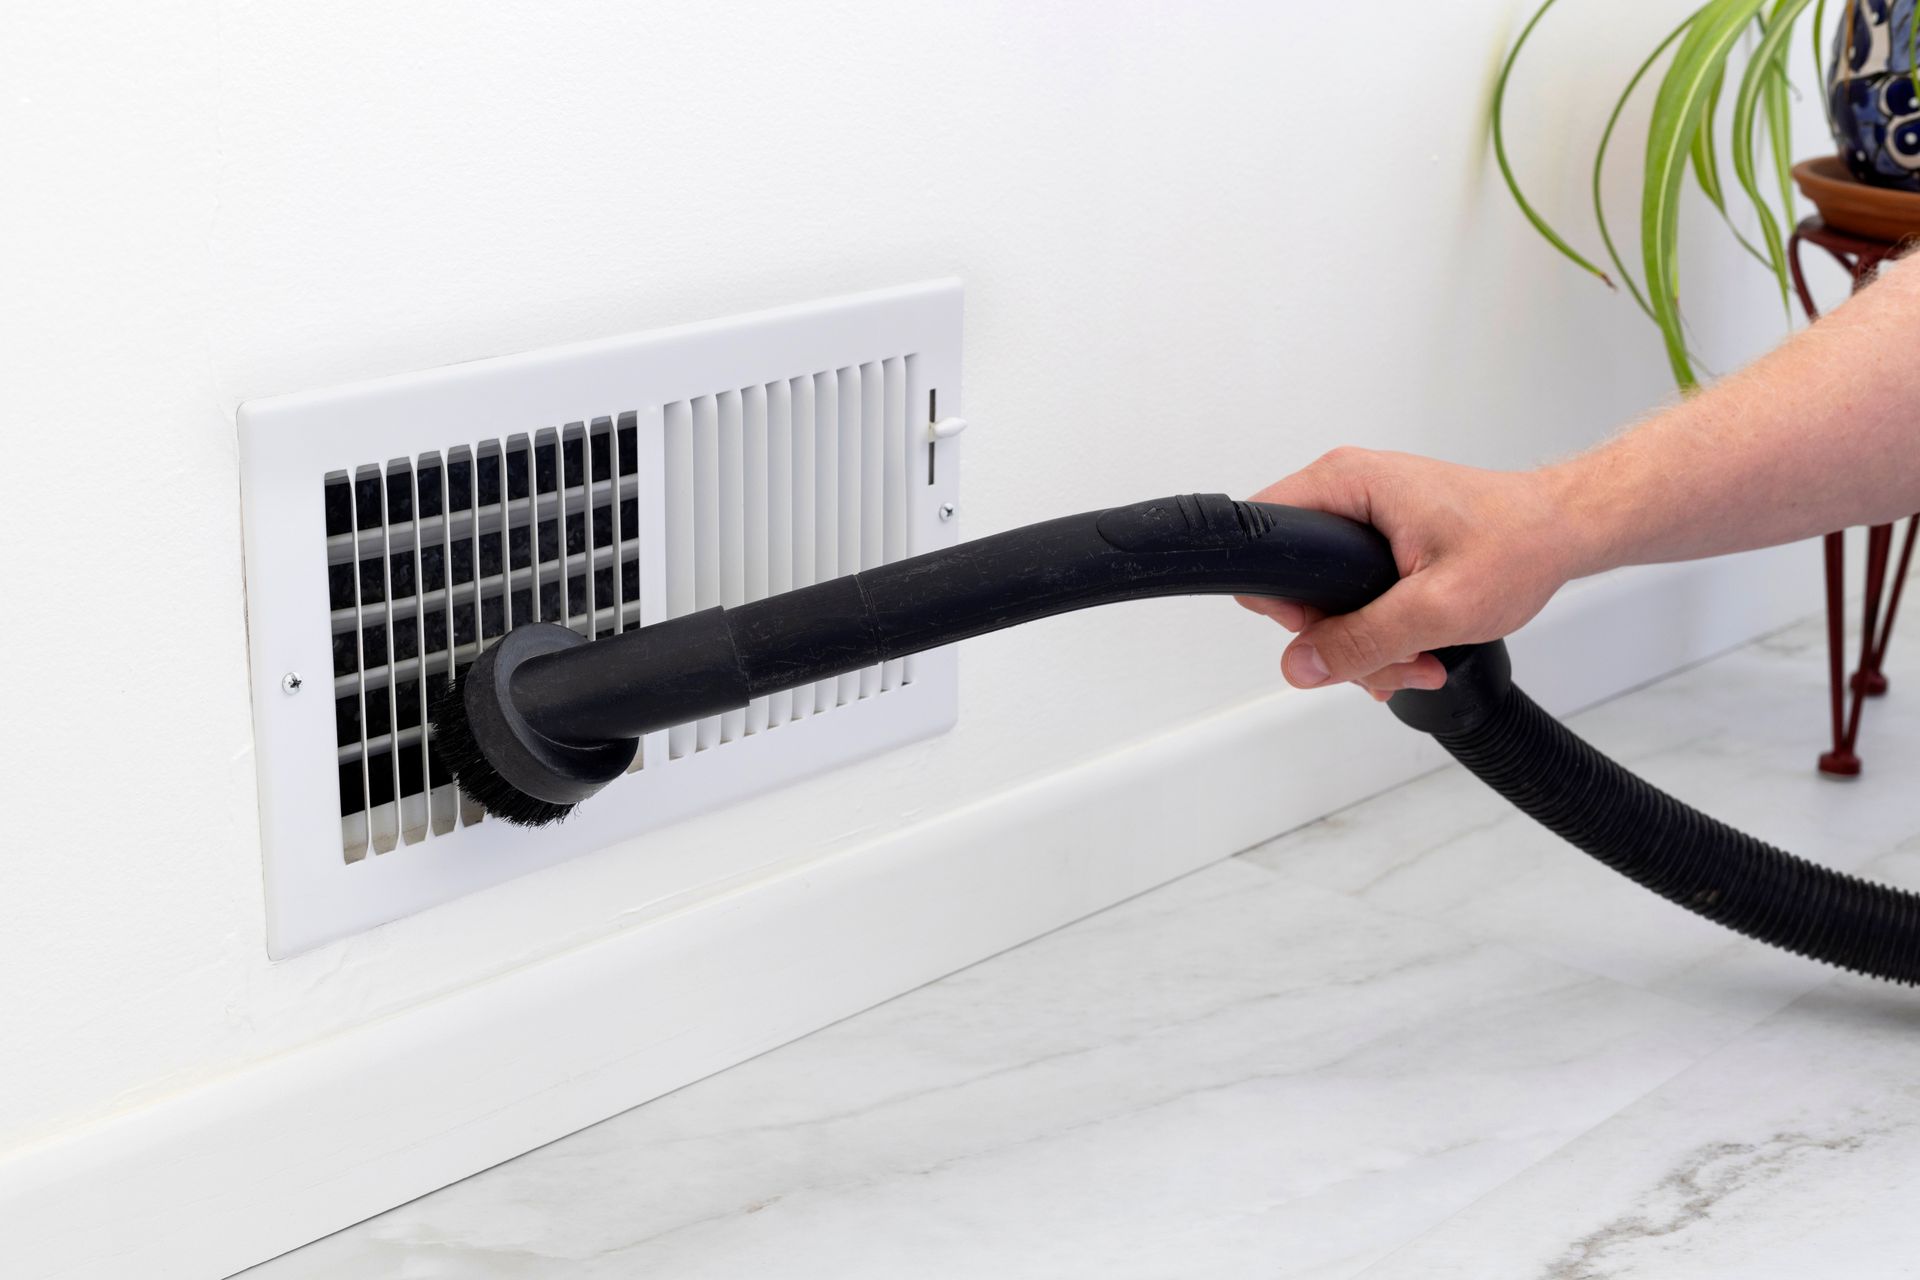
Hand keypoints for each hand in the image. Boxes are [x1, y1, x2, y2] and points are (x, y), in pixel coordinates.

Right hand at [1238, 448, 1582, 699]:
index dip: (1283, 602)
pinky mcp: (1380, 536)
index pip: (1263, 541)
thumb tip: (1300, 665)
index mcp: (1346, 484)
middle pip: (1296, 583)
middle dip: (1339, 638)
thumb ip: (1363, 640)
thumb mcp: (1438, 606)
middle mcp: (1346, 491)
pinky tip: (1415, 648)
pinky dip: (1379, 630)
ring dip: (1365, 644)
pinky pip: (1353, 593)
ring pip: (1327, 598)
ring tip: (1416, 659)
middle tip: (1388, 660)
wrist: (1565, 530)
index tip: (1327, 633)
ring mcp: (1362, 514)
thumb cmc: (1519, 543)